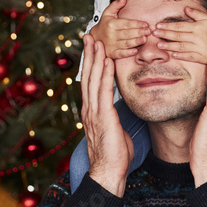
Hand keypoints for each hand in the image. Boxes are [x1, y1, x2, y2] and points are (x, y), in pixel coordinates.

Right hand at [80, 34, 133, 195]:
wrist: (108, 172)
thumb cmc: (114, 155)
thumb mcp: (115, 131)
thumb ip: (114, 118)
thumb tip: (119, 112)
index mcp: (92, 112)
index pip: (90, 83)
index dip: (91, 64)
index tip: (93, 48)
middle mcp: (90, 109)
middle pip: (88, 76)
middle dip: (90, 55)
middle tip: (90, 35)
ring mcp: (94, 112)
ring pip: (93, 79)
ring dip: (96, 58)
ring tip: (98, 40)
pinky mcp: (102, 116)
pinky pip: (103, 91)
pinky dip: (105, 74)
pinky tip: (108, 60)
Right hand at [92, 0, 149, 59]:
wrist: (94, 38)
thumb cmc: (105, 24)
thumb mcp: (108, 13)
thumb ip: (116, 5)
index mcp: (111, 24)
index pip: (126, 24)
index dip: (136, 24)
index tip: (146, 24)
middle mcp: (110, 35)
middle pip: (127, 34)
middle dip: (139, 32)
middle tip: (148, 31)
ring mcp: (111, 45)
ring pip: (125, 44)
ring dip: (136, 42)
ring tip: (145, 39)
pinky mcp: (111, 53)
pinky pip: (121, 54)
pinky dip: (128, 53)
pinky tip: (136, 51)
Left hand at [154, 6, 206, 63]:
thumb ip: (196, 13)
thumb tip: (185, 8)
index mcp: (198, 27)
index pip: (180, 26)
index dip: (168, 26)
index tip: (157, 26)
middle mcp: (198, 37)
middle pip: (178, 36)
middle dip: (165, 34)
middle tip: (153, 34)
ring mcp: (200, 48)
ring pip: (182, 47)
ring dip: (170, 46)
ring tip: (159, 45)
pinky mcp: (203, 57)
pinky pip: (191, 57)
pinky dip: (182, 56)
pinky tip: (173, 55)